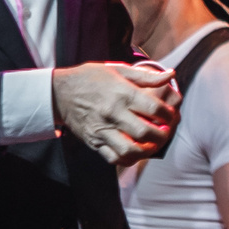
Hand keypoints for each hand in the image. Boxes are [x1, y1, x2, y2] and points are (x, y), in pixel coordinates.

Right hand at [53, 61, 178, 165]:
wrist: (58, 91)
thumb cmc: (89, 78)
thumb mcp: (117, 69)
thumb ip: (146, 76)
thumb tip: (170, 75)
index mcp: (121, 93)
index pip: (154, 109)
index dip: (169, 115)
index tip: (171, 115)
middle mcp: (112, 113)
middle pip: (145, 132)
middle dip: (162, 135)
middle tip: (165, 132)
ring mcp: (102, 130)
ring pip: (130, 151)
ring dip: (147, 151)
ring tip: (152, 144)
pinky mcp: (94, 142)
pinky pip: (113, 158)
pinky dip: (128, 159)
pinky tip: (135, 152)